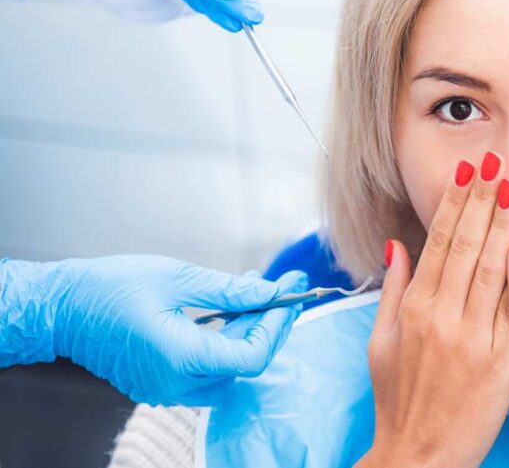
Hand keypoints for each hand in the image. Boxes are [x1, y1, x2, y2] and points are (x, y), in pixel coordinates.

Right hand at [19, 256, 305, 404]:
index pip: (252, 357)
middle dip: (268, 321)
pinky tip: (230, 304)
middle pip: (244, 361)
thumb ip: (230, 291)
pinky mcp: (159, 382)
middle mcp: (176, 383)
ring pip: (227, 366)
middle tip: (286, 284)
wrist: (60, 308)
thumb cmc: (111, 287)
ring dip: (247, 329)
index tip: (292, 294)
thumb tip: (272, 293)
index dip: (278, 326)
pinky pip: (205, 366)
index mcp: (182, 358)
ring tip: (257, 289)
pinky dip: (224, 337)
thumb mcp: (178, 278)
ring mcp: (166, 387)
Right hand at [358, 153, 508, 467]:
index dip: (458, 203)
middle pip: (470, 247)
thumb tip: (399, 245)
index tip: (471, 170)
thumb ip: (395, 290)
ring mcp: (474, 339)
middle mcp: (444, 318)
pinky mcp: (501, 362)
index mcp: (417, 309)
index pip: (441, 242)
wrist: (418, 456)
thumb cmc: (400, 400)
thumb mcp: (382, 342)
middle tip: (502, 161)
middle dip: (487, 200)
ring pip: (495, 270)